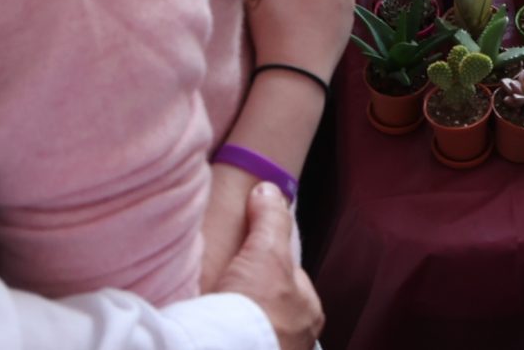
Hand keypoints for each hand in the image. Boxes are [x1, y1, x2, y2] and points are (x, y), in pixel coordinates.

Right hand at [211, 182, 323, 349]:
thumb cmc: (256, 311)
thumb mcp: (266, 252)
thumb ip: (271, 220)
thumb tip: (269, 190)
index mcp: (309, 310)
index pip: (288, 274)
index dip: (264, 260)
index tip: (242, 257)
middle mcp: (298, 336)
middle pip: (271, 302)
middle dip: (252, 294)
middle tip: (225, 284)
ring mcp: (275, 349)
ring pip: (256, 323)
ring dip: (239, 316)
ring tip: (214, 306)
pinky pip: (241, 338)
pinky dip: (228, 331)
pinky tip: (214, 324)